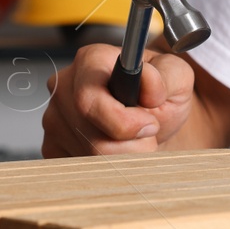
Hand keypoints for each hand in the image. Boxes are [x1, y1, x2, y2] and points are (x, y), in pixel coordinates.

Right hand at [41, 43, 195, 157]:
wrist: (150, 116)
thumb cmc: (159, 94)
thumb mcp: (176, 77)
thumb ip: (167, 77)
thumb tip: (148, 84)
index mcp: (91, 61)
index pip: (89, 100)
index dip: (123, 123)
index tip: (149, 125)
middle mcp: (65, 85)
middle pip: (89, 135)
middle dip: (128, 146)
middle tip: (148, 137)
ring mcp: (54, 117)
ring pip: (86, 155)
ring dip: (119, 158)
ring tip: (135, 142)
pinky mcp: (53, 144)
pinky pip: (78, 167)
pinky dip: (104, 167)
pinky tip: (116, 150)